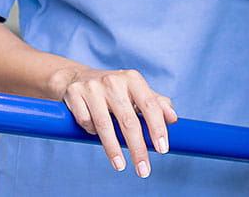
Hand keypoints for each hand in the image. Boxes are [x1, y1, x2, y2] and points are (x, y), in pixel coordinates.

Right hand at [51, 67, 176, 176]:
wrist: (79, 78)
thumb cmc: (115, 91)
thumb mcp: (136, 93)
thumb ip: (156, 105)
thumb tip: (173, 118)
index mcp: (133, 79)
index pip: (150, 106)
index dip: (157, 129)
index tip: (162, 150)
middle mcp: (113, 81)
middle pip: (129, 121)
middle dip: (138, 149)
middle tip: (144, 170)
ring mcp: (92, 87)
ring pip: (105, 125)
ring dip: (113, 150)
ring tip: (120, 166)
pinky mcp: (75, 94)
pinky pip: (86, 122)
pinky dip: (92, 132)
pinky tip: (95, 133)